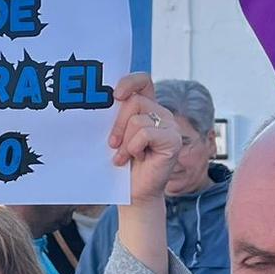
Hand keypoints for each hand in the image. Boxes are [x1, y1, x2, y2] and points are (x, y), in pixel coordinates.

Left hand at [108, 74, 181, 204]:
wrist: (134, 192)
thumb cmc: (123, 164)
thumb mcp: (115, 134)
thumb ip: (115, 116)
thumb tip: (101, 100)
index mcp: (147, 108)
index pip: (143, 81)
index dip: (129, 82)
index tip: (115, 96)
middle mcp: (161, 113)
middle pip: (134, 101)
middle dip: (117, 125)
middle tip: (112, 145)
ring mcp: (170, 126)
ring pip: (137, 119)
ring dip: (124, 142)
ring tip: (124, 156)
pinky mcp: (173, 140)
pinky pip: (145, 133)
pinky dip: (134, 147)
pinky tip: (136, 158)